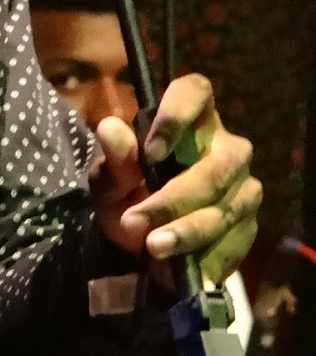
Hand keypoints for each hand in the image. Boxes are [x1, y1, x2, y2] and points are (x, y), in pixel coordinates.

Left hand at [91, 73, 261, 283]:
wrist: (138, 246)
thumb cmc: (127, 196)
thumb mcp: (109, 182)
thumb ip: (114, 160)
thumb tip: (109, 128)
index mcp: (191, 121)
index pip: (196, 91)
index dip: (177, 115)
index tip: (151, 151)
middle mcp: (226, 148)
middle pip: (217, 165)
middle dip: (175, 197)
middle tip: (135, 220)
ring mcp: (243, 188)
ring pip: (224, 208)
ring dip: (186, 230)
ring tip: (151, 246)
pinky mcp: (247, 225)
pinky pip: (231, 240)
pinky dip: (201, 254)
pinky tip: (176, 264)